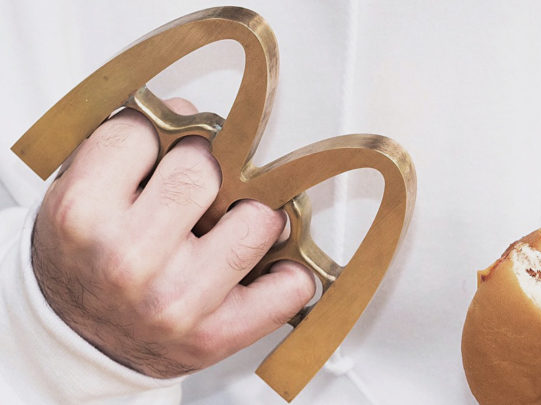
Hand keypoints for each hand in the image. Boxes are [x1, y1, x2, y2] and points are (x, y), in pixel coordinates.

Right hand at [31, 98, 314, 377]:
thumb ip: (122, 150)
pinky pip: (288, 288)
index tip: (174, 141)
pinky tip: (268, 265)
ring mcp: (176, 301)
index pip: (143, 131)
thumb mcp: (74, 196)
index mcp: (82, 214)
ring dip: (257, 215)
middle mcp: (128, 259)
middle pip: (205, 168)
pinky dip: (288, 272)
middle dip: (213, 165)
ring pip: (259, 220)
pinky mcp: (214, 336)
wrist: (75, 342)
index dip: (165, 128)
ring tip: (239, 221)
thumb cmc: (80, 263)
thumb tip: (194, 118)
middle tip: (208, 180)